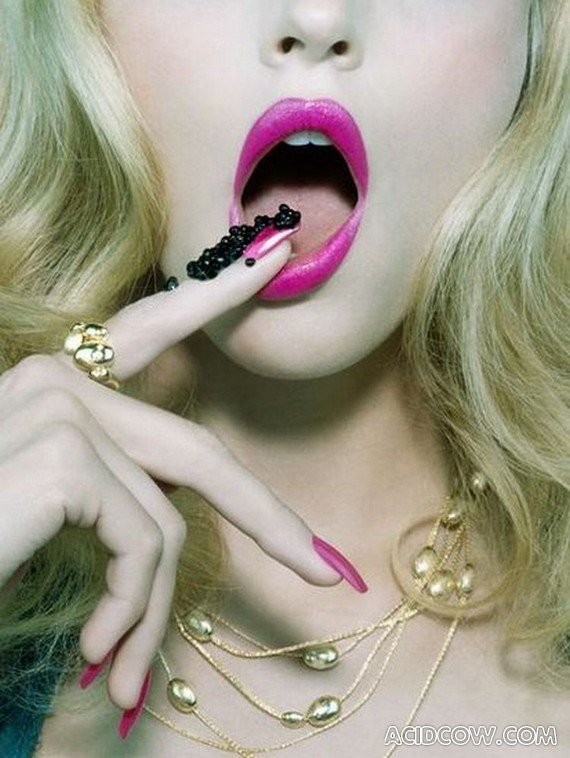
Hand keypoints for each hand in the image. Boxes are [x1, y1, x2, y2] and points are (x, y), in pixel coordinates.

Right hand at [0, 235, 345, 712]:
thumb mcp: (46, 511)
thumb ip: (112, 485)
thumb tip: (176, 518)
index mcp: (53, 386)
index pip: (149, 327)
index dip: (217, 293)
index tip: (273, 259)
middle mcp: (53, 381)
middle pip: (194, 450)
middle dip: (267, 517)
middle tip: (329, 575)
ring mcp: (57, 409)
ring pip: (168, 515)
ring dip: (155, 606)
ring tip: (123, 670)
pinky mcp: (62, 453)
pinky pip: (146, 541)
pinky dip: (135, 609)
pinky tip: (101, 652)